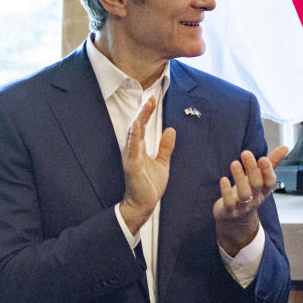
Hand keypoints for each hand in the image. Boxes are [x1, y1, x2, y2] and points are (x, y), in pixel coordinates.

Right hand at [120, 97, 176, 233]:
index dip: (146, 112)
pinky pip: (133, 150)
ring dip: (138, 120)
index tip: (151, 99)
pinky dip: (134, 138)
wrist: (143, 204)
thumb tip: (170, 130)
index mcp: (140, 149)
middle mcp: (134, 151)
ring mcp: (132, 158)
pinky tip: (135, 127)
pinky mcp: (132, 167)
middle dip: (143, 112)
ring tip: (143, 107)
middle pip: (137, 127)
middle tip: (149, 97)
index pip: (143, 126)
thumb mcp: (162, 163)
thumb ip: (165, 147)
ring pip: (134, 136)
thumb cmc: (149, 185)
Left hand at [214, 145, 288, 255]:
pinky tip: (223, 179)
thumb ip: (272, 163)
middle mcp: (255, 198)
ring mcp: (242, 206)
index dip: (267, 171)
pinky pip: (229, 202)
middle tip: (246, 153)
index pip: (270, 181)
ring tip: (234, 163)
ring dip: (239, 178)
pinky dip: (226, 191)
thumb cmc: (249, 193)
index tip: (263, 158)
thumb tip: (285, 148)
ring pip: (244, 193)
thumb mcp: (261, 178)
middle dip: (252, 169)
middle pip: (257, 184)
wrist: (235, 221)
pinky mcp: (229, 210)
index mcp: (264, 190)